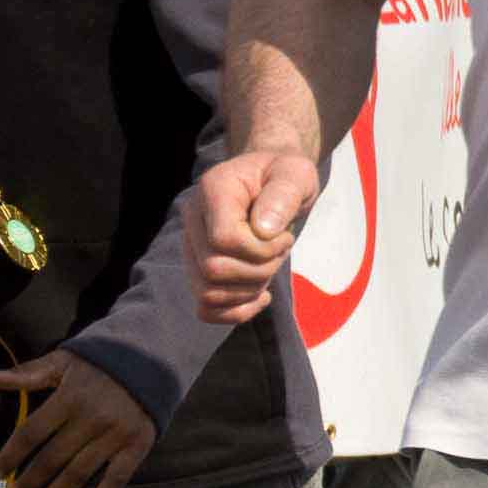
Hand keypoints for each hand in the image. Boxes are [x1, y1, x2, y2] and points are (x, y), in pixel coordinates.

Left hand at [0, 345, 157, 487]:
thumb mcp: (63, 361)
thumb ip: (28, 374)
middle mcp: (92, 418)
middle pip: (53, 457)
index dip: (11, 455)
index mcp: (69, 397)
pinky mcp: (137, 447)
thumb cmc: (99, 363)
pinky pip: (116, 480)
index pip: (32, 432)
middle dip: (31, 480)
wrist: (152, 359)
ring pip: (79, 472)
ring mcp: (116, 435)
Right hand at [191, 148, 319, 324]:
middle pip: (213, 269)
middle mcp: (193, 219)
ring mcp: (191, 246)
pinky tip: (260, 296)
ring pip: (208, 292)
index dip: (259, 249)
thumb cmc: (285, 176)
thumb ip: (283, 194)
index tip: (283, 235)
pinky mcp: (198, 269)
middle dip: (259, 270)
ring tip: (269, 266)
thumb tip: (262, 230)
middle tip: (280, 250)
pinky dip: (236, 312)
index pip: (223, 239)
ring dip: (250, 290)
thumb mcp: (296, 174)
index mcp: (213, 190)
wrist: (271, 181)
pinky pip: (205, 309)